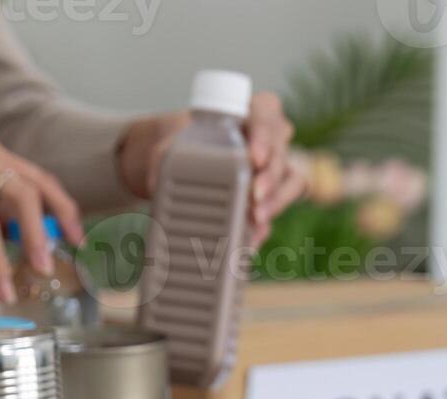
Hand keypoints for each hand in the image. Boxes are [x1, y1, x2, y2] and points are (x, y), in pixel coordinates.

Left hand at [118, 91, 304, 244]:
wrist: (189, 158)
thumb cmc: (188, 140)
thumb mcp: (173, 140)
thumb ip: (163, 156)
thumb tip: (155, 183)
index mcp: (254, 111)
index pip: (267, 114)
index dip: (264, 135)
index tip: (253, 157)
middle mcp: (273, 137)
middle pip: (281, 153)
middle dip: (270, 177)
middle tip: (254, 195)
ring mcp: (278, 166)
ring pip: (291, 181)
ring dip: (276, 202)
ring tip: (256, 219)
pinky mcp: (275, 193)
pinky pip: (279, 208)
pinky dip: (265, 225)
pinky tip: (252, 238)